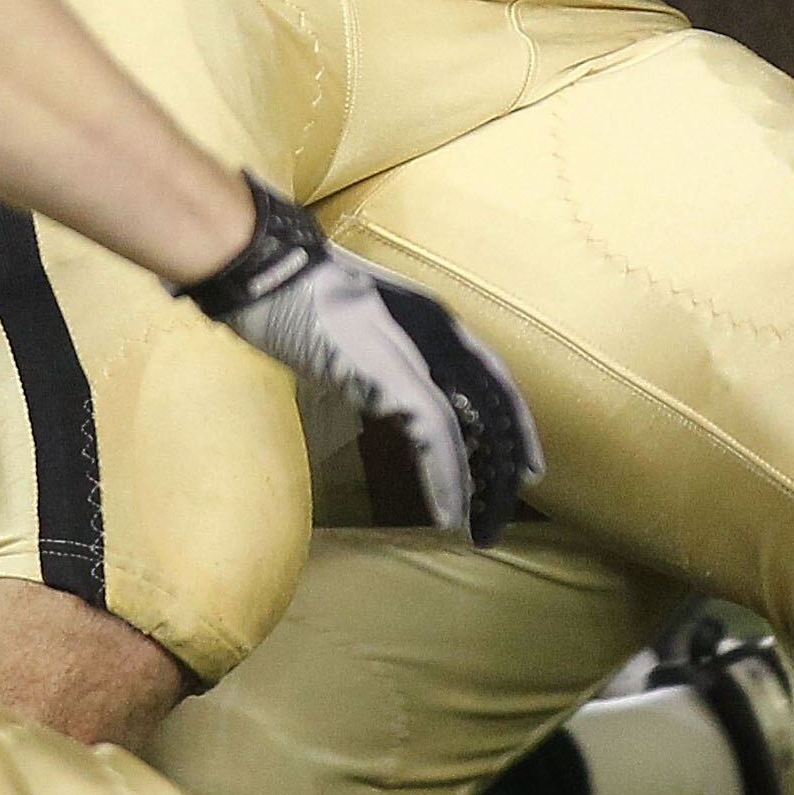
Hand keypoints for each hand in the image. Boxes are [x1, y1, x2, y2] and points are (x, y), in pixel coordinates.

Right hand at [180, 177, 540, 539]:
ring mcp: (419, 352)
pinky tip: (451, 508)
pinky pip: (434, 433)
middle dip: (504, 464)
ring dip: (480, 482)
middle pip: (494, 407)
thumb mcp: (357, 326)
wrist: (270, 270)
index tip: (523, 466)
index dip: (513, 424)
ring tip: (484, 524)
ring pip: (471, 427)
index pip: (493, 378)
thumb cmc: (300, 293)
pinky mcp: (393, 374)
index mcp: (434, 320)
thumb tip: (388, 392)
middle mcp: (440, 333)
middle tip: (504, 511)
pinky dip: (446, 474)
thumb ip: (384, 356)